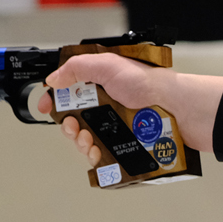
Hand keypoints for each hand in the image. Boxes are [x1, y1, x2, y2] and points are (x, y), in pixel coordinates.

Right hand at [38, 53, 167, 166]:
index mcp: (102, 85)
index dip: (55, 100)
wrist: (177, 109)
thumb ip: (77, 68)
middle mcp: (108, 107)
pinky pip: (102, 156)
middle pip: (75, 119)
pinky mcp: (124, 146)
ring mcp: (116, 128)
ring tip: (85, 138)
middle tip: (71, 124)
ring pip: (85, 140)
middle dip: (66, 124)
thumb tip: (53, 79)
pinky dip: (93, 155)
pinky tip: (95, 151)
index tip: (45, 107)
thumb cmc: (149, 84)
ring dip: (78, 140)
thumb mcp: (108, 65)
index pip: (71, 93)